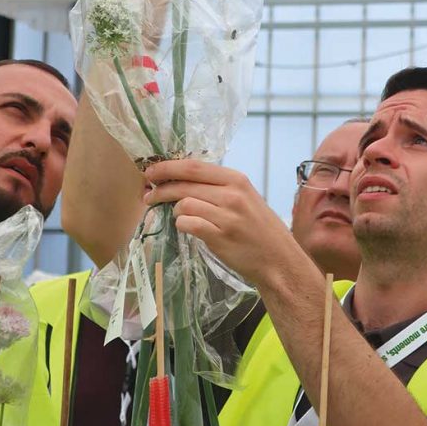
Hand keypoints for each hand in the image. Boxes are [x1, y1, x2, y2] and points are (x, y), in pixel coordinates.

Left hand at [143, 159, 302, 288]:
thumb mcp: (245, 196)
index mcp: (236, 179)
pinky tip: (184, 226)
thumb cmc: (259, 227)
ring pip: (184, 204)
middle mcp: (231, 194)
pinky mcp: (220, 238)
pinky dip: (181, 224)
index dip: (168, 167)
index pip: (194, 166)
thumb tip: (181, 178)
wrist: (278, 259)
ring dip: (173, 209)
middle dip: (160, 187)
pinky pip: (188, 224)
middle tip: (148, 194)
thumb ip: (218, 186)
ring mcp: (226, 217)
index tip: (151, 171)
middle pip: (185, 184)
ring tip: (175, 215)